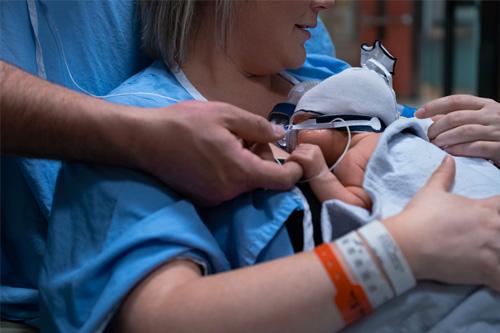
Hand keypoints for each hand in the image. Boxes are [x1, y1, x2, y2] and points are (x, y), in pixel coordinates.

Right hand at [130, 101, 301, 205]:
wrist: (144, 140)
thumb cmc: (185, 123)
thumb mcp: (226, 114)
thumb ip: (258, 127)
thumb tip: (280, 136)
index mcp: (241, 171)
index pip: (282, 181)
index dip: (294, 169)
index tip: (294, 156)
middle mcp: (230, 192)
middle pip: (263, 180)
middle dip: (262, 159)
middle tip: (246, 136)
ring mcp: (215, 199)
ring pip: (246, 183)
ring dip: (246, 165)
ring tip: (226, 142)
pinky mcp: (203, 200)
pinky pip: (229, 188)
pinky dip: (231, 173)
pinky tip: (214, 155)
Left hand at [286, 143, 329, 179]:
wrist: (322, 180)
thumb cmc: (316, 171)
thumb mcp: (314, 158)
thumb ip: (307, 152)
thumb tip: (295, 148)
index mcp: (315, 147)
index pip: (301, 146)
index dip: (297, 152)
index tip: (295, 159)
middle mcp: (314, 149)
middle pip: (297, 148)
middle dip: (294, 155)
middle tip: (292, 163)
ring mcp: (311, 153)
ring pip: (294, 152)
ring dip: (291, 158)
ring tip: (290, 164)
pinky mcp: (307, 159)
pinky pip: (294, 156)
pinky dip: (289, 160)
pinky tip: (289, 165)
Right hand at [384, 156, 499, 290]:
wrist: (407, 244)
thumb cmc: (419, 217)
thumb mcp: (431, 192)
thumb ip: (444, 175)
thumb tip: (448, 159)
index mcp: (485, 209)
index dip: (499, 210)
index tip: (493, 218)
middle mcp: (495, 228)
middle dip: (499, 234)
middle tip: (491, 239)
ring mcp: (493, 251)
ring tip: (493, 257)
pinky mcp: (488, 271)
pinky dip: (499, 278)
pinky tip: (493, 276)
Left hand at [415, 95, 499, 165]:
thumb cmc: (497, 133)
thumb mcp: (481, 120)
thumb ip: (460, 117)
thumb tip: (433, 117)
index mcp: (485, 105)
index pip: (456, 100)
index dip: (434, 105)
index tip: (418, 113)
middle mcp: (492, 114)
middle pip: (457, 117)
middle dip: (437, 127)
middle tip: (428, 137)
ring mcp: (498, 130)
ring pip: (465, 131)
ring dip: (445, 139)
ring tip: (435, 145)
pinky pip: (477, 147)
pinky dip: (460, 149)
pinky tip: (450, 153)